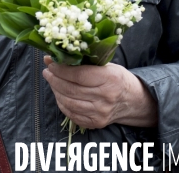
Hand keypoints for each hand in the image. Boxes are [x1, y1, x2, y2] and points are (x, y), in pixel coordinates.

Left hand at [42, 56, 157, 128]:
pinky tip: (59, 93)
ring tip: (51, 80)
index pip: (79, 75)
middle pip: (71, 89)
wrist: (131, 100)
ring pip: (69, 102)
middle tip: (47, 71)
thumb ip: (84, 61)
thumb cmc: (117, 78)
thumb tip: (57, 56)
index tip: (51, 63)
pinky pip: (72, 114)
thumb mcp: (106, 64)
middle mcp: (105, 97)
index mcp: (109, 78)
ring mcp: (100, 112)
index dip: (61, 69)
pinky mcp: (95, 123)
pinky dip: (62, 103)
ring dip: (56, 90)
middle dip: (55, 79)